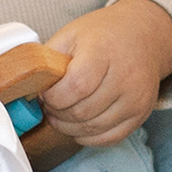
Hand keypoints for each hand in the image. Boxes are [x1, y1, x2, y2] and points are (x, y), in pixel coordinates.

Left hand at [38, 0, 171, 148]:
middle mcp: (126, 77)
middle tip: (51, 104)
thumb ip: (49, 58)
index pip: (76, 86)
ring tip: (61, 114)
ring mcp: (137, 98)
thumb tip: (29, 86)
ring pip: (94, 128)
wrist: (142, 35)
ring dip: (69, 127)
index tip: (46, 93)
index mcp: (104, 52)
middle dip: (58, 113)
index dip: (54, 96)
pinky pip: (110, 138)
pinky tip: (78, 125)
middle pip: (83, 111)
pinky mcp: (142, 114)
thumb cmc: (102, 34)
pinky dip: (88, 137)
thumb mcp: (71, 34)